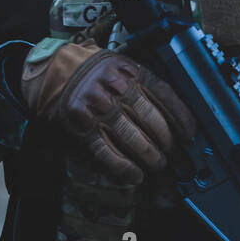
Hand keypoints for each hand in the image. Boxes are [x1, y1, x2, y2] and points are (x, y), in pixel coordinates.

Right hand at [21, 42, 196, 184]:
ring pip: (134, 139)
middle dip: (170, 145)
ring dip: (151, 157)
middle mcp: (116, 88)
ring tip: (160, 166)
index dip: (182, 117)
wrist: (47, 71)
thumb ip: (141, 83)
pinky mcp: (81, 127)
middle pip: (153, 121)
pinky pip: (108, 152)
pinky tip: (135, 175)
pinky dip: (124, 167)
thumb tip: (171, 114)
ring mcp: (98, 108)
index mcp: (130, 71)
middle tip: (180, 160)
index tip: (192, 135)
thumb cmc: (90, 70)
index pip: (165, 94)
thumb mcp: (118, 65)